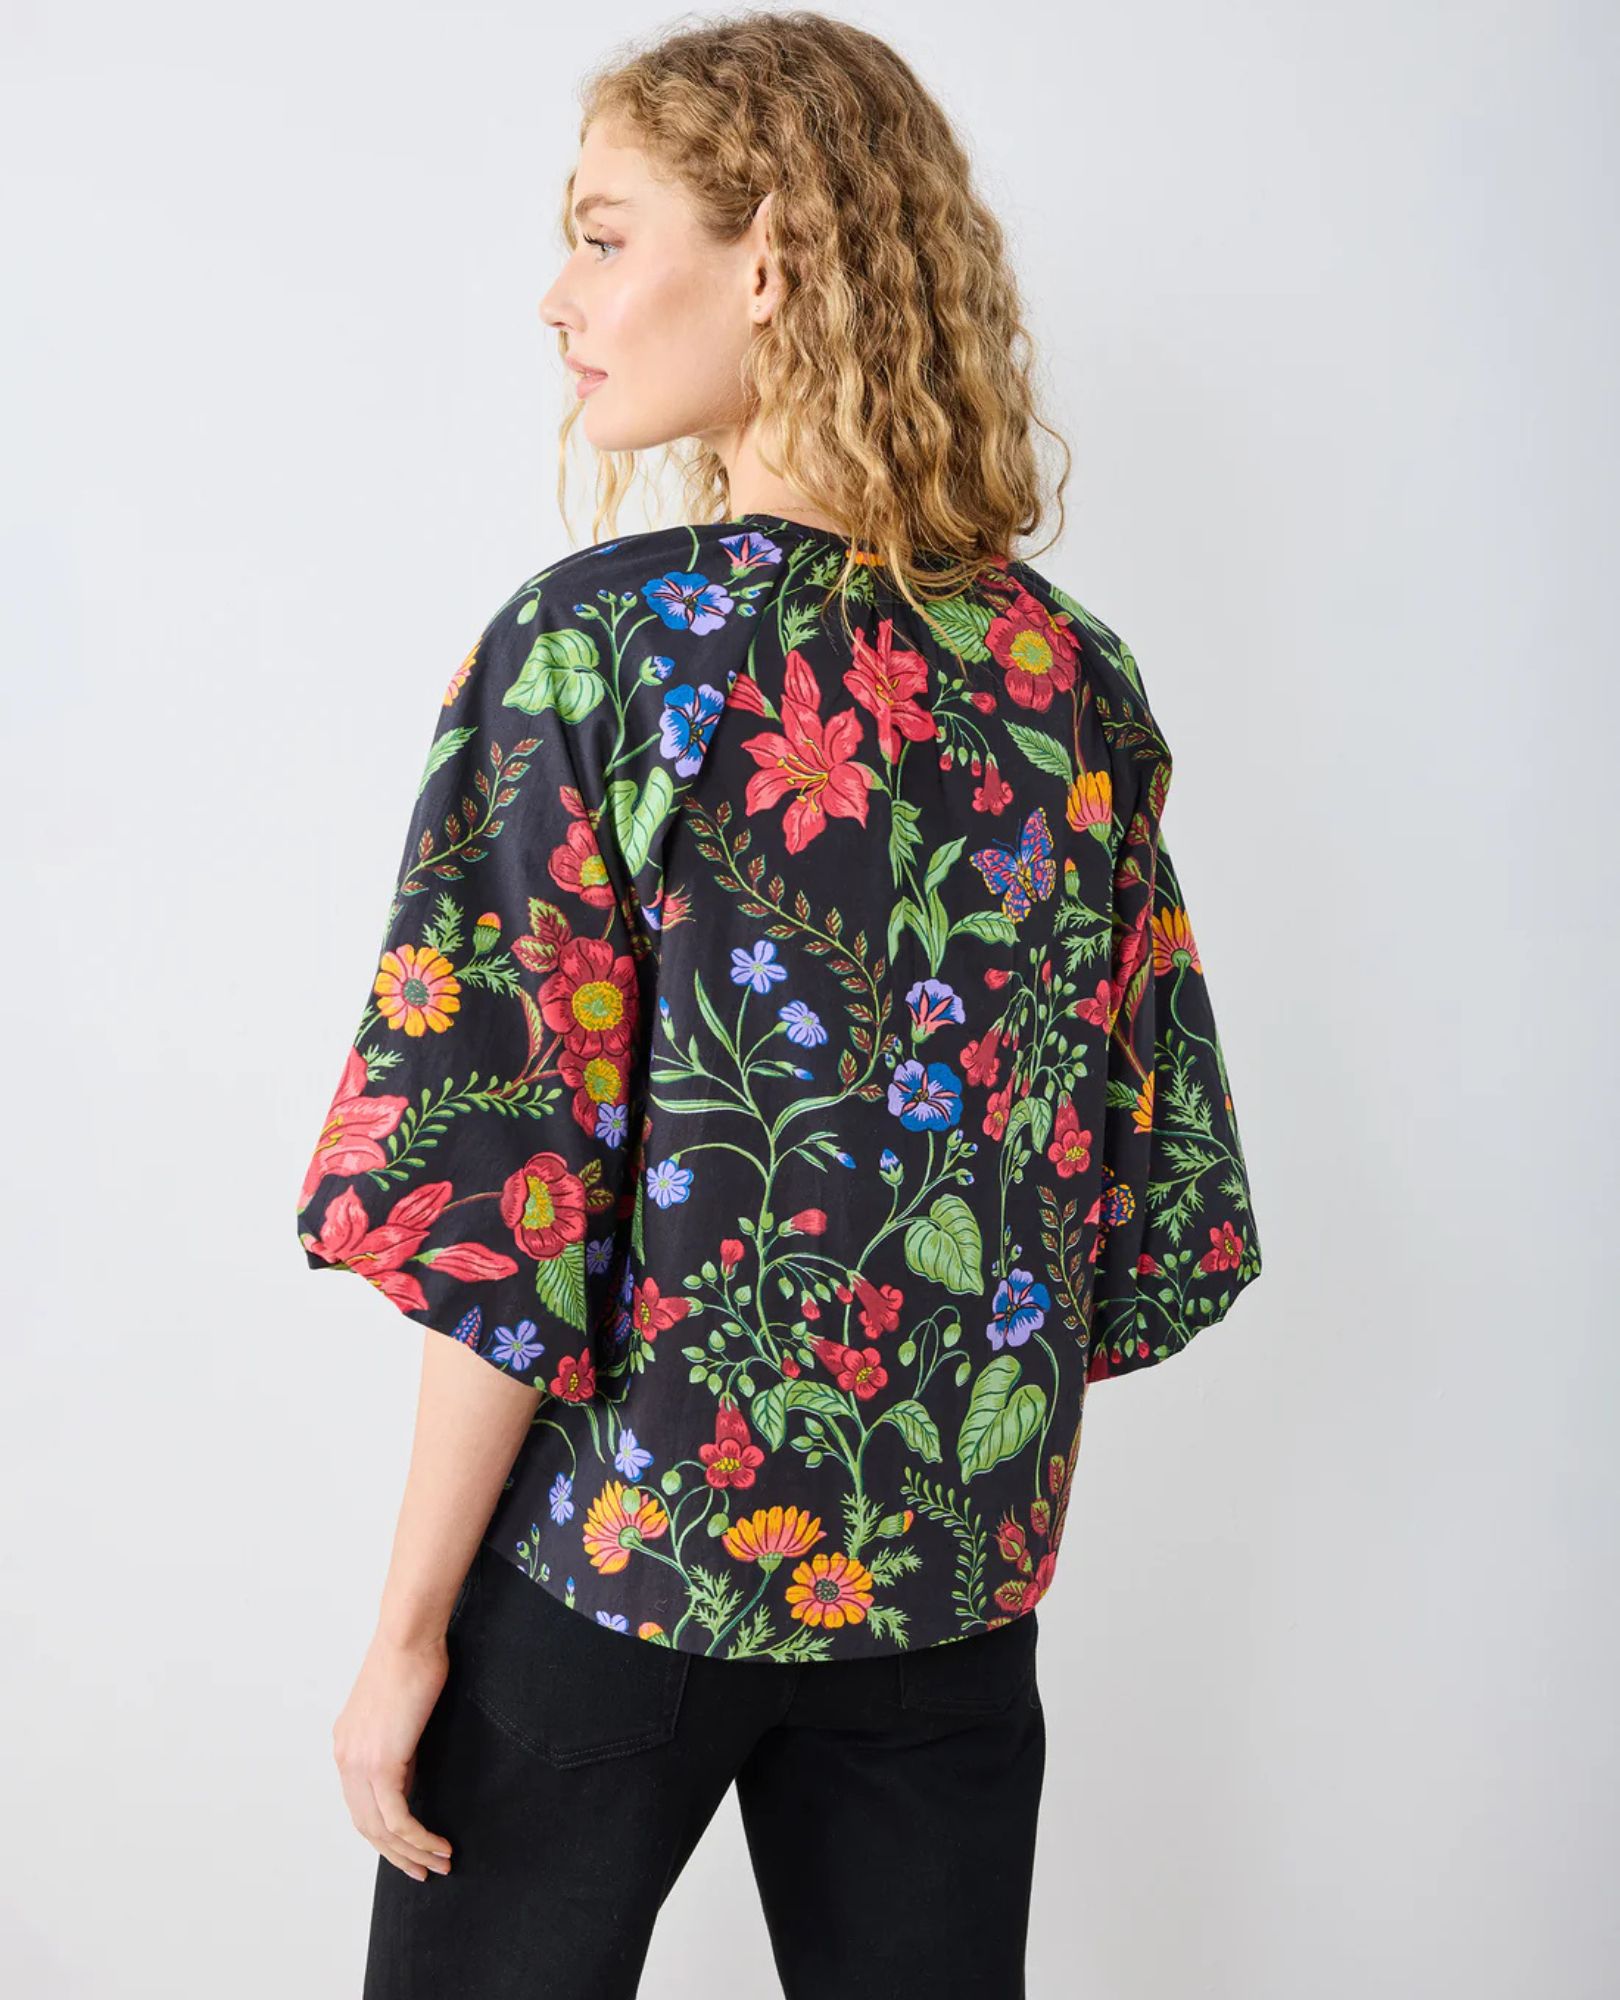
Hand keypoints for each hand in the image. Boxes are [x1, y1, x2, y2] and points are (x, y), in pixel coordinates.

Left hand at [333, 1630, 455, 1881]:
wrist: (409, 1636)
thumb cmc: (413, 1660)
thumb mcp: (400, 1712)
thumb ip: (398, 1747)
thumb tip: (410, 1778)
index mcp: (347, 1745)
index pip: (362, 1805)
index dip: (386, 1835)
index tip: (412, 1850)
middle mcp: (345, 1758)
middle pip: (367, 1826)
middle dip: (398, 1855)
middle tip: (426, 1869)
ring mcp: (359, 1763)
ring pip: (380, 1829)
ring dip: (412, 1853)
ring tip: (440, 1863)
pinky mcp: (381, 1764)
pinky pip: (398, 1818)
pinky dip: (419, 1838)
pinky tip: (438, 1845)